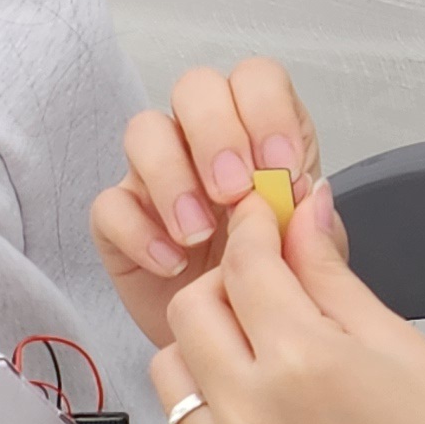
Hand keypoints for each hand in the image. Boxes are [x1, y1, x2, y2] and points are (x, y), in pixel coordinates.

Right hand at [89, 58, 323, 349]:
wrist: (234, 344)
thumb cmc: (273, 288)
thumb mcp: (311, 259)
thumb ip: (314, 226)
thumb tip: (305, 193)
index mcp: (261, 133)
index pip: (256, 80)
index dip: (265, 110)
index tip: (280, 166)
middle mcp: (204, 141)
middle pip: (195, 88)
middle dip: (215, 134)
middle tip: (233, 194)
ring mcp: (155, 176)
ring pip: (144, 132)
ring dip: (173, 178)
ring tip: (197, 234)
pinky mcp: (119, 220)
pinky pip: (110, 204)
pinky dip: (139, 232)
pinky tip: (171, 266)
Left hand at [152, 184, 424, 423]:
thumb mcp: (396, 339)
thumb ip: (330, 273)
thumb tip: (304, 210)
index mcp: (302, 362)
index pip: (245, 266)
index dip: (252, 230)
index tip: (261, 221)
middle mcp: (249, 414)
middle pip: (191, 311)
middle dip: (225, 285)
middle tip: (265, 287)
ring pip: (171, 371)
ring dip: (204, 347)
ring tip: (260, 352)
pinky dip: (207, 406)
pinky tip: (257, 406)